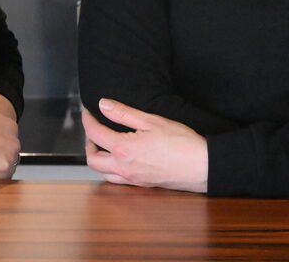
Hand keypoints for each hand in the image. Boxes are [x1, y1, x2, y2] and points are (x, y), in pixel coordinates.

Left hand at [82, 98, 207, 192]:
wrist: (201, 167)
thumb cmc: (180, 142)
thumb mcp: (151, 120)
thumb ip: (124, 113)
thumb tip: (103, 105)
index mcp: (123, 149)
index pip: (95, 134)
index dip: (88, 120)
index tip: (87, 111)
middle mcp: (123, 168)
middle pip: (92, 159)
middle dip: (88, 143)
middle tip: (93, 130)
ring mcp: (132, 179)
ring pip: (103, 173)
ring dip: (98, 158)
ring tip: (104, 145)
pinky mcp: (142, 184)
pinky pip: (117, 180)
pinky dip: (111, 170)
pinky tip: (120, 159)